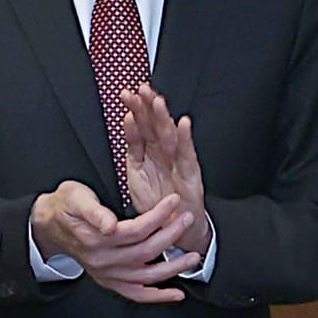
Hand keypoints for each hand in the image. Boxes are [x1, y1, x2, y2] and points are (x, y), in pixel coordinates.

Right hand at [30, 180, 203, 304]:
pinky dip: (158, 296)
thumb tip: (109, 225)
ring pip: (146, 275)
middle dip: (171, 235)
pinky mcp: (110, 281)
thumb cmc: (66, 207)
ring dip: (173, 268)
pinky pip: (136, 294)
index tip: (173, 202)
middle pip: (146, 251)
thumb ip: (94, 211)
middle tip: (187, 220)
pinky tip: (176, 293)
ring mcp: (108, 274)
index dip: (158, 216)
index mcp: (97, 239)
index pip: (137, 230)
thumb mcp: (75, 197)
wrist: (50, 226)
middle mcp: (103, 260)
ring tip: (192, 256)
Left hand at [116, 85, 212, 260]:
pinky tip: (183, 124)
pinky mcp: (190, 174)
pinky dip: (186, 139)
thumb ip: (133, 147)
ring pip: (170, 135)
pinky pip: (187, 154)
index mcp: (151, 151)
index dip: (136, 109)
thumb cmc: (156, 201)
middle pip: (156, 125)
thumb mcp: (136, 173)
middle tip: (142, 89)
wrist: (174, 228)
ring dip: (165, 118)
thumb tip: (127, 121)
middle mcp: (165, 152)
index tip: (127, 93)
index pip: (142, 125)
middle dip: (149, 107)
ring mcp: (178, 161)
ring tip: (158, 102)